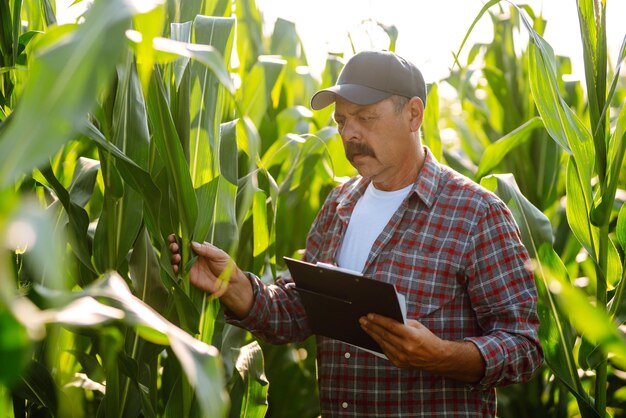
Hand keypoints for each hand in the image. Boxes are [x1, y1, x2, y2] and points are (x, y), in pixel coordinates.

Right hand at [167, 235, 253, 316]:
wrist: (228, 283)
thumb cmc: (226, 266)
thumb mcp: (218, 255)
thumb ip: (206, 250)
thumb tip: (192, 244)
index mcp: (200, 248)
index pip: (187, 241)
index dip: (179, 238)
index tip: (173, 236)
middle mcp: (193, 256)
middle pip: (179, 249)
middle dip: (174, 246)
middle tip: (174, 247)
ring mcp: (190, 266)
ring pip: (177, 259)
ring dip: (173, 257)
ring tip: (177, 257)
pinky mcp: (189, 276)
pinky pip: (179, 272)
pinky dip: (174, 269)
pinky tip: (175, 267)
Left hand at [359, 314, 483, 381]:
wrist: (437, 358)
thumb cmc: (427, 339)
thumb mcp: (417, 326)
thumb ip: (403, 322)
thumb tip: (387, 317)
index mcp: (411, 336)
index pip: (390, 326)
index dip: (379, 320)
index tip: (369, 315)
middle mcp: (405, 347)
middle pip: (384, 335)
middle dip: (371, 326)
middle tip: (362, 320)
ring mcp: (402, 357)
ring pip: (382, 343)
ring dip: (372, 334)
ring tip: (365, 327)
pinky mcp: (399, 363)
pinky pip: (385, 351)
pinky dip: (379, 343)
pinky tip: (373, 337)